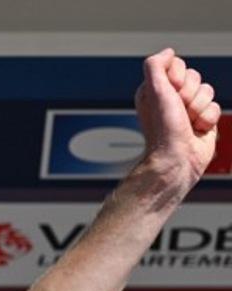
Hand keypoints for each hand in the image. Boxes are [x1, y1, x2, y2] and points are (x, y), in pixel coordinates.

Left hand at [135, 48, 220, 185]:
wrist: (178, 159)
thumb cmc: (164, 129)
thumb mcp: (154, 91)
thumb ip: (156, 65)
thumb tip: (168, 52)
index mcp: (155, 90)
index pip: (176, 65)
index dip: (178, 76)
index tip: (171, 91)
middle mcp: (170, 99)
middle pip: (194, 76)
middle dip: (190, 93)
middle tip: (180, 110)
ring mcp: (188, 109)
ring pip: (207, 90)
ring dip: (199, 107)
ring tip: (188, 122)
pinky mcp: (203, 120)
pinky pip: (215, 107)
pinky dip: (208, 119)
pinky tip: (197, 130)